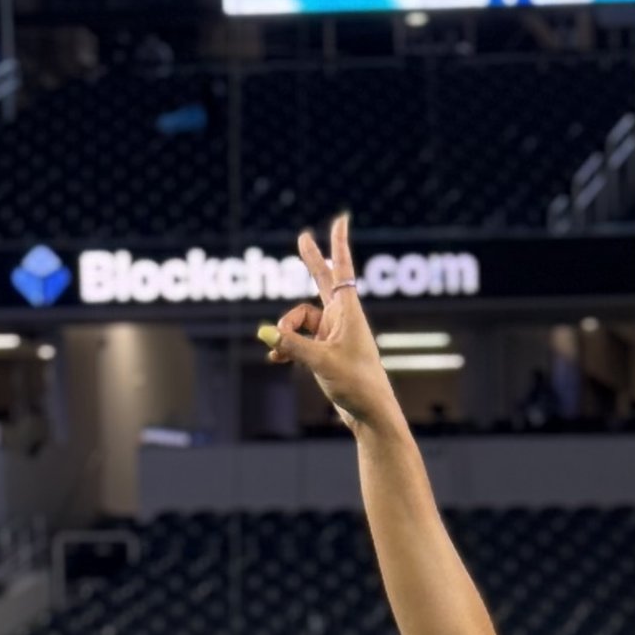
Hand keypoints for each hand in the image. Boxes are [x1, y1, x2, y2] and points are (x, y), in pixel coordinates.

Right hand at [264, 216, 397, 429]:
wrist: (370, 415)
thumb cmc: (356, 385)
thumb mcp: (320, 361)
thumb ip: (291, 345)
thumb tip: (264, 334)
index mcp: (348, 312)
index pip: (342, 269)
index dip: (338, 243)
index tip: (341, 219)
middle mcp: (341, 319)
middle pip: (323, 282)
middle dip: (312, 262)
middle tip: (303, 238)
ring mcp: (333, 335)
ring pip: (300, 321)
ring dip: (286, 331)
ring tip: (278, 350)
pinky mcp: (326, 352)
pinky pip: (300, 341)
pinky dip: (287, 347)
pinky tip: (275, 359)